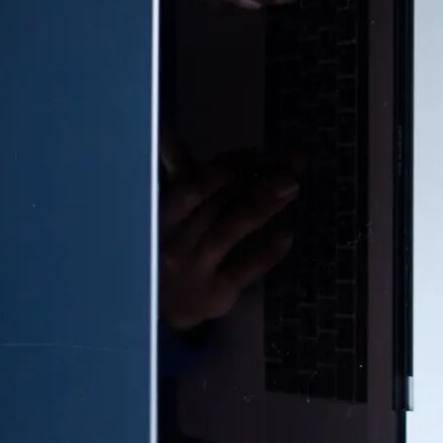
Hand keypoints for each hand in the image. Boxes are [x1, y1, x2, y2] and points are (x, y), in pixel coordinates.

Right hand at [159, 131, 297, 330]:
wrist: (150, 313)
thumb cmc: (164, 247)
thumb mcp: (164, 211)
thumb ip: (173, 170)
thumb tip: (165, 129)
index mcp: (156, 216)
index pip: (192, 184)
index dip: (226, 166)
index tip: (255, 154)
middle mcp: (171, 242)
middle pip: (218, 202)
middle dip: (256, 178)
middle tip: (291, 162)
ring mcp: (193, 269)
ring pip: (231, 230)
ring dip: (264, 204)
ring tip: (292, 184)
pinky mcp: (214, 294)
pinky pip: (245, 268)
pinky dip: (268, 250)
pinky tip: (289, 232)